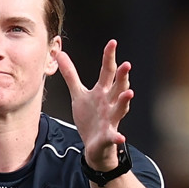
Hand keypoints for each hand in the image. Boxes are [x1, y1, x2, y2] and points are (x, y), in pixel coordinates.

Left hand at [56, 39, 132, 169]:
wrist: (94, 145)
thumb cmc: (89, 117)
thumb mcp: (78, 94)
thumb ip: (71, 75)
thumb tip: (59, 54)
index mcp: (102, 91)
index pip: (107, 71)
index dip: (109, 57)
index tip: (112, 42)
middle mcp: (110, 102)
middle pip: (118, 87)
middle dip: (122, 76)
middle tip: (126, 64)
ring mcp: (111, 119)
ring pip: (120, 108)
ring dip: (125, 101)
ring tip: (129, 93)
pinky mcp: (109, 135)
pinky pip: (114, 136)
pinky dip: (117, 137)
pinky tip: (120, 137)